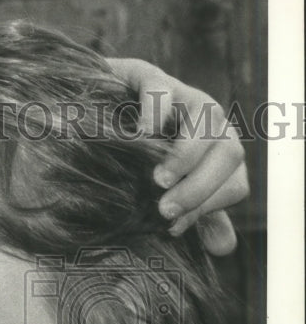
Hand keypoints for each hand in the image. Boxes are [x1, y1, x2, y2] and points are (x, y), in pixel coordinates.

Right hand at [109, 58, 248, 254]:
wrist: (88, 116)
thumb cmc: (131, 161)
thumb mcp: (166, 191)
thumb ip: (198, 215)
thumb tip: (224, 247)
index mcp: (217, 152)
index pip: (236, 183)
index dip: (209, 208)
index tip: (172, 227)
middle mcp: (209, 122)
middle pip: (230, 152)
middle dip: (200, 187)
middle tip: (163, 209)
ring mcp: (182, 95)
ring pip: (208, 118)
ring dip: (186, 155)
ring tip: (156, 179)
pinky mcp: (146, 76)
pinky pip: (162, 89)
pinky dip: (155, 113)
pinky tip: (141, 135)